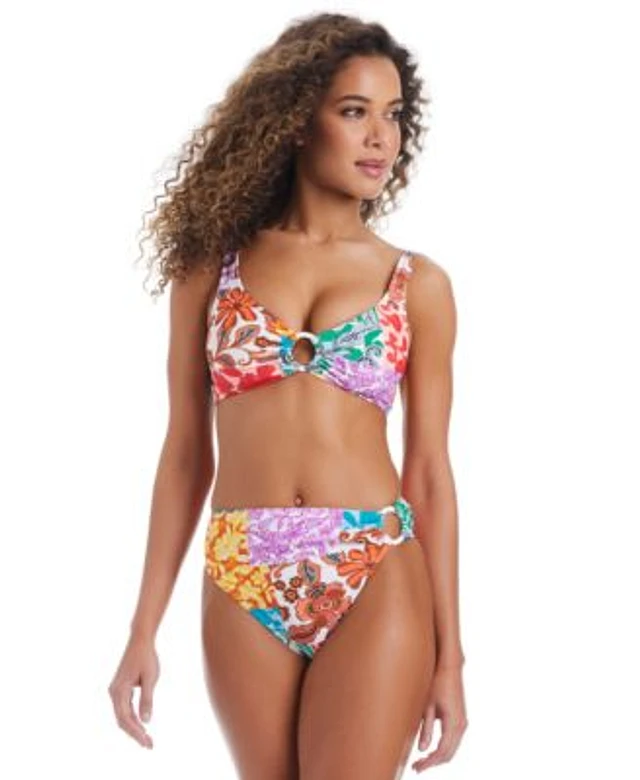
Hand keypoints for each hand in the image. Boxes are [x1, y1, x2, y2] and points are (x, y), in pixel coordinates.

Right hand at [108, 633, 159, 748]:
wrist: (140, 641)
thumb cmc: (146, 657)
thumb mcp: (150, 678)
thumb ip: (147, 699)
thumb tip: (146, 721)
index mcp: (119, 690)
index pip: (125, 718)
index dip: (136, 733)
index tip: (147, 742)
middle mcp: (114, 692)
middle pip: (122, 720)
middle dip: (135, 734)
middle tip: (149, 745)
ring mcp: (116, 690)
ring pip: (122, 715)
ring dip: (134, 727)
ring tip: (147, 739)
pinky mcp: (120, 688)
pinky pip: (124, 708)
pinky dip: (132, 718)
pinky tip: (142, 725)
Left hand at [412, 663, 467, 771]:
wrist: (450, 667)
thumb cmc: (437, 682)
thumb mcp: (428, 705)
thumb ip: (425, 728)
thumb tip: (422, 749)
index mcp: (453, 723)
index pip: (442, 751)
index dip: (429, 763)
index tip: (416, 768)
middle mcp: (461, 725)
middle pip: (448, 754)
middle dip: (433, 763)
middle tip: (416, 767)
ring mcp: (463, 722)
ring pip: (452, 749)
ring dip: (438, 757)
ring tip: (421, 760)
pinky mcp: (461, 719)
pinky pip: (453, 741)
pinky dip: (443, 749)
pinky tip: (431, 749)